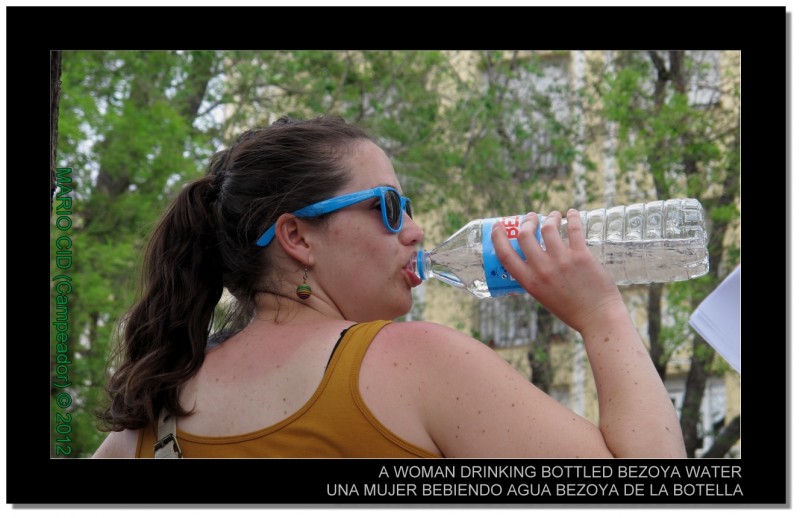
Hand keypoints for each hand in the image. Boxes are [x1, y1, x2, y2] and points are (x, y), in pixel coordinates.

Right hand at [491, 209, 623, 332]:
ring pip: (548, 228)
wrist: (598, 318)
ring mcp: (562, 261)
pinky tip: (571, 213)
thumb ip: (536, 279)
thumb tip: (534, 259)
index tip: (497, 227)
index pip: (505, 255)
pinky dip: (571, 217)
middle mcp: (543, 269)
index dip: (498, 238)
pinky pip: (573, 229)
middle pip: (525, 235)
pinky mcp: (581, 256)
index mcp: (530, 282)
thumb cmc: (572, 311)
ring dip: (549, 218)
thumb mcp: (544, 297)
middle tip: (532, 217)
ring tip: (553, 216)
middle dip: (526, 222)